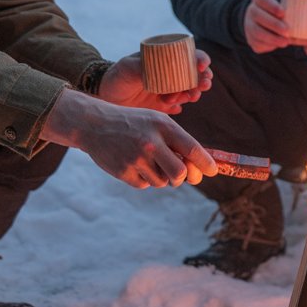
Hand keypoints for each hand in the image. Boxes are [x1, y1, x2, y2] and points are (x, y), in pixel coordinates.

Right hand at [41, 88, 218, 187]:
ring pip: (162, 182)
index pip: (192, 149)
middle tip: (180, 174)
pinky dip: (144, 179)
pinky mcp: (123, 172)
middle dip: (183, 178)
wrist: (94, 124)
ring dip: (161, 177)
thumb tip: (200, 167)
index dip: (206, 164)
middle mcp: (150, 143)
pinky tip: (134, 164)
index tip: (212, 171)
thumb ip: (178, 141)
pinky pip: (144, 185)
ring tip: (149, 161)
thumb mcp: (158, 121)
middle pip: (180, 174)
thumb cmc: (134, 123)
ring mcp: (135, 159)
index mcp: (163, 127)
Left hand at [99, 51, 212, 113]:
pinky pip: (178, 106)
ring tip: (173, 99)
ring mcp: (170, 89)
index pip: (192, 56)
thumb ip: (144, 67)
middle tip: (199, 88)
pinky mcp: (164, 105)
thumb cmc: (117, 75)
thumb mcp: (128, 67)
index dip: (201, 60)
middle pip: (197, 75)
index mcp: (167, 58)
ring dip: (189, 95)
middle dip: (202, 81)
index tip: (202, 67)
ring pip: (190, 91)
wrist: (104, 95)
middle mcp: (172, 73)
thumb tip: (161, 70)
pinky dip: (178, 106)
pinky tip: (172, 108)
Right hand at [243, 0, 292, 53]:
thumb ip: (296, 17)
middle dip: (273, 24)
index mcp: (260, 0)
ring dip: (272, 38)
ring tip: (285, 42)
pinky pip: (257, 43)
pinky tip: (277, 45)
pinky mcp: (250, 39)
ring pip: (257, 31)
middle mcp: (251, 11)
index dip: (271, 5)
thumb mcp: (285, 11)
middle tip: (287, 30)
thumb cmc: (280, 16)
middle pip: (258, 15)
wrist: (263, 25)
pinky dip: (268, 45)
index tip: (283, 12)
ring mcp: (248, 25)